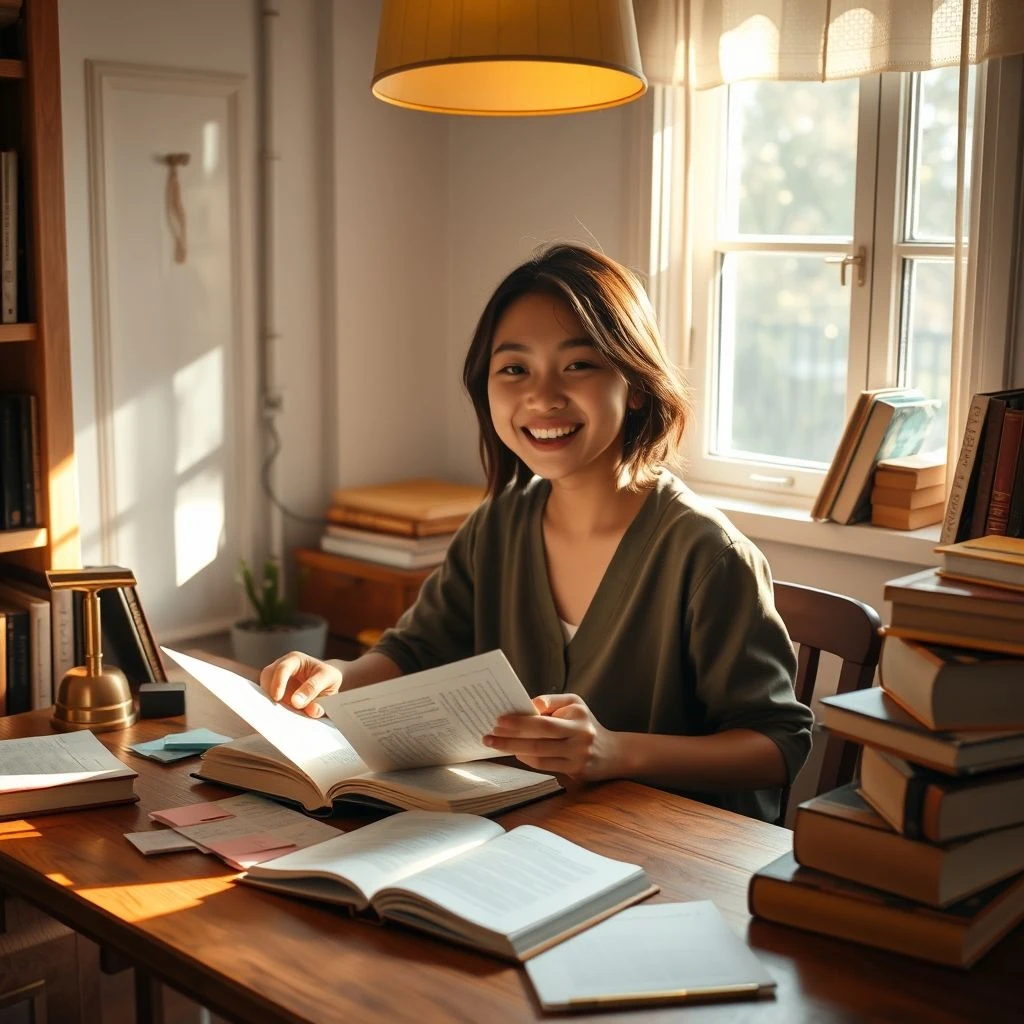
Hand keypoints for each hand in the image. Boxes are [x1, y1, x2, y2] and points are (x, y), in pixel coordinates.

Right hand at [259, 652, 341, 718]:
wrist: (326, 683)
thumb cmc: (327, 677)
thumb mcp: (329, 680)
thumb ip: (318, 692)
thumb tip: (310, 709)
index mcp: (295, 659)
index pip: (283, 668)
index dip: (279, 683)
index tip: (278, 698)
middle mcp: (281, 667)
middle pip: (267, 677)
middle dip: (271, 693)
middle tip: (276, 710)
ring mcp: (275, 680)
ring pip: (265, 689)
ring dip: (271, 702)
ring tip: (282, 715)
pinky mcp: (273, 692)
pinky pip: (267, 699)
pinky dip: (273, 708)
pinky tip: (281, 716)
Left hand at [483, 694, 621, 780]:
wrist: (613, 752)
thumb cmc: (585, 723)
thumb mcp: (574, 703)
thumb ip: (551, 701)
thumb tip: (529, 705)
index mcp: (577, 717)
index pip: (544, 721)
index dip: (520, 722)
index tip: (499, 720)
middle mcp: (579, 737)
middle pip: (539, 740)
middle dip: (510, 738)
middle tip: (489, 736)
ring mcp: (578, 757)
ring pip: (539, 756)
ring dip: (515, 750)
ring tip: (497, 744)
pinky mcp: (575, 771)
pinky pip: (545, 766)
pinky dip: (528, 760)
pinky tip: (516, 752)